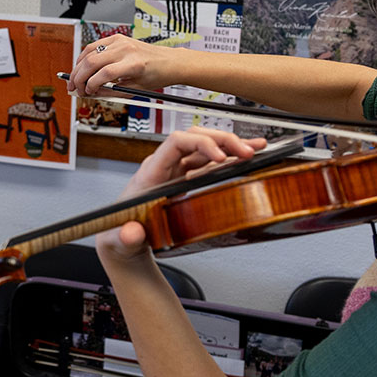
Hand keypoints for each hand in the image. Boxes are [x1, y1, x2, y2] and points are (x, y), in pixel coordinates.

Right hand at [68, 35, 178, 97]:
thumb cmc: (155, 76)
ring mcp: (120, 41)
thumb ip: (111, 92)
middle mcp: (126, 50)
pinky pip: (94, 46)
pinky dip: (84, 57)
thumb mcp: (134, 90)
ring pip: (89, 52)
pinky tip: (81, 67)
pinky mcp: (117, 37)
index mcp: (134, 64)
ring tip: (74, 80)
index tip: (87, 93)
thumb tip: (91, 93)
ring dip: (78, 67)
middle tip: (74, 89)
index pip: (104, 74)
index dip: (91, 85)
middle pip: (92, 62)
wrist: (168, 61)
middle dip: (79, 78)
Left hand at [96, 126, 265, 261]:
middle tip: (246, 151)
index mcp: (151, 172)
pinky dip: (230, 159)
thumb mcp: (121, 238)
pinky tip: (247, 156)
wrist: (124, 238)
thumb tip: (132, 232)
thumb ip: (126, 237)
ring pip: (206, 147)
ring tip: (256, 147)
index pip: (175, 143)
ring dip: (231, 145)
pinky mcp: (187, 179)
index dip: (199, 145)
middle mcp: (165, 166)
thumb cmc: (120, 231)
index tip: (219, 157)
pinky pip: (210, 163)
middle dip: (222, 141)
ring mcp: (177, 171)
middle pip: (196, 139)